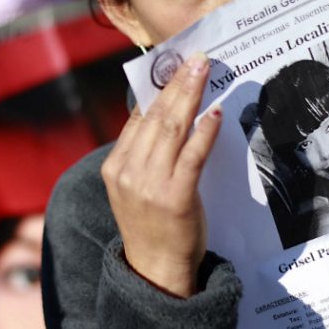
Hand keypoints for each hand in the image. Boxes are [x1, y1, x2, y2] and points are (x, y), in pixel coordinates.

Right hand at [101, 53, 221, 297]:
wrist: (154, 270)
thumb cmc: (150, 225)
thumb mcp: (133, 186)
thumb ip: (143, 153)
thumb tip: (163, 114)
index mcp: (114, 166)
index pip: (137, 118)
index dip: (157, 88)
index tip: (174, 66)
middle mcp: (127, 171)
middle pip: (155, 117)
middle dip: (176, 83)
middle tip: (195, 58)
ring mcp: (149, 184)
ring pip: (172, 129)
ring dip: (190, 96)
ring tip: (203, 72)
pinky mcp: (175, 196)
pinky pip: (192, 155)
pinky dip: (204, 131)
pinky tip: (214, 113)